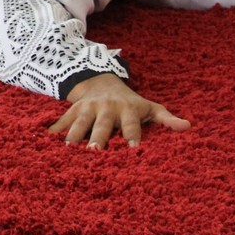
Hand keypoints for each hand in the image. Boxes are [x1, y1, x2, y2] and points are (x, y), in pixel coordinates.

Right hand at [49, 73, 190, 148]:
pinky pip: (62, 120)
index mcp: (128, 110)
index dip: (133, 136)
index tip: (134, 149)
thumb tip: (189, 127)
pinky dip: (54, 129)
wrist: (102, 83)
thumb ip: (167, 119)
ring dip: (74, 135)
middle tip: (96, 151)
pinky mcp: (73, 110)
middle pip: (102, 125)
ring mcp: (88, 108)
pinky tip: (45, 140)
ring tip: (68, 150)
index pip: (132, 125)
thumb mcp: (150, 107)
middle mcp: (107, 108)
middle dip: (99, 137)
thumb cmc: (131, 103)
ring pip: (79, 122)